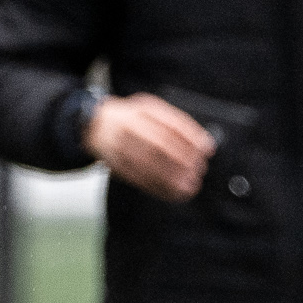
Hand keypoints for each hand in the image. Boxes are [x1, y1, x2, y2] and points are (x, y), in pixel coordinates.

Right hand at [83, 93, 214, 203]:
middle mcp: (130, 125)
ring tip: (190, 185)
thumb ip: (174, 123)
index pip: (171, 122)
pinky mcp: (116, 165)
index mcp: (143, 109)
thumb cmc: (131, 119)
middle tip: (198, 169)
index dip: (192, 137)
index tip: (207, 149)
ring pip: (149, 164)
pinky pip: (139, 179)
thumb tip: (203, 143)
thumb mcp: (150, 110)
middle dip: (183, 159)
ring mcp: (120, 145)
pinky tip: (173, 193)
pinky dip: (159, 188)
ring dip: (173, 177)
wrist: (95, 125)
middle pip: (161, 143)